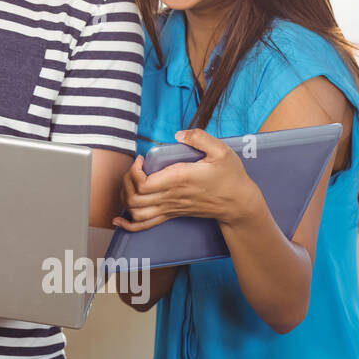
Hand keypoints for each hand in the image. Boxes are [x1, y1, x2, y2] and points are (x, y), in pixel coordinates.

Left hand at [112, 129, 258, 230]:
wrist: (239, 203)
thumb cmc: (231, 177)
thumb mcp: (222, 151)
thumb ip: (200, 138)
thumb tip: (179, 134)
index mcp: (180, 179)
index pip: (144, 182)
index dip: (134, 171)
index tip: (141, 158)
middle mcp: (171, 196)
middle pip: (134, 197)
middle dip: (126, 181)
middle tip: (134, 169)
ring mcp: (171, 208)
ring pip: (136, 212)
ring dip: (125, 198)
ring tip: (129, 184)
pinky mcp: (172, 214)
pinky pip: (146, 225)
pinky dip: (129, 224)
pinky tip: (120, 219)